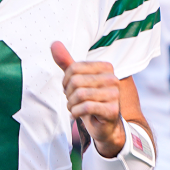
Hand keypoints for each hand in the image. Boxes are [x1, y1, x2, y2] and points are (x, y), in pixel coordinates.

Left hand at [51, 41, 125, 157]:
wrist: (104, 126)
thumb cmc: (89, 99)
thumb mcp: (77, 79)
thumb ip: (66, 62)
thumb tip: (54, 43)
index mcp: (106, 67)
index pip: (74, 68)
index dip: (65, 80)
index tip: (69, 89)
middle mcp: (113, 78)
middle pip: (76, 81)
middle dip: (68, 93)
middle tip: (72, 100)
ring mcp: (115, 95)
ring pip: (80, 94)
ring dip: (71, 104)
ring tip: (74, 108)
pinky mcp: (112, 110)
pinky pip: (86, 107)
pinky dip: (76, 112)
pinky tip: (77, 114)